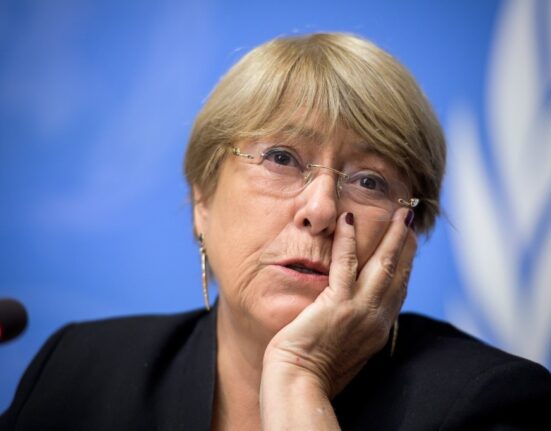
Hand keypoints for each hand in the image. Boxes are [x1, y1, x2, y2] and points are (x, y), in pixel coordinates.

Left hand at [263, 208, 416, 397]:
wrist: (300, 385)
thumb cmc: (315, 372)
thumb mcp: (346, 349)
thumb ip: (355, 329)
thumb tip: (356, 316)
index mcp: (377, 330)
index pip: (398, 290)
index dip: (405, 264)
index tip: (408, 244)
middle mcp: (376, 320)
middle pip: (398, 274)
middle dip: (405, 244)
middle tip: (409, 218)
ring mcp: (360, 311)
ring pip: (382, 265)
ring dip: (392, 236)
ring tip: (398, 212)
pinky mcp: (338, 305)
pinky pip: (345, 265)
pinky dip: (348, 240)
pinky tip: (348, 219)